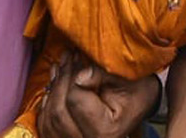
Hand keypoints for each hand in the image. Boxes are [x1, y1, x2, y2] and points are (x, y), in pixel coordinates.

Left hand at [38, 53, 160, 137]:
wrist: (140, 102)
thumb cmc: (136, 89)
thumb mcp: (124, 78)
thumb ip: (100, 76)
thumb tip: (79, 76)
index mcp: (104, 131)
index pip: (75, 101)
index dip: (73, 77)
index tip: (77, 56)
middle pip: (58, 112)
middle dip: (60, 80)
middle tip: (67, 56)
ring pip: (49, 119)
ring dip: (52, 90)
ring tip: (60, 67)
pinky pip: (46, 126)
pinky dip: (46, 106)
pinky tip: (53, 87)